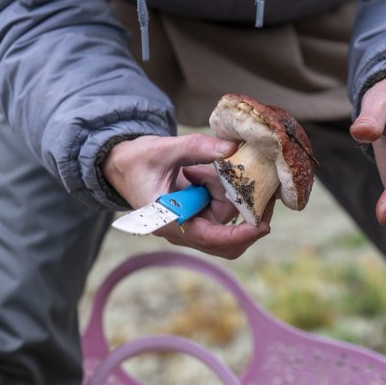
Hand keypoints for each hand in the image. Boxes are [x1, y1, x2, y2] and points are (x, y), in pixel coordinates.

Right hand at [101, 134, 272, 258]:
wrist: (123, 165)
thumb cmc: (138, 160)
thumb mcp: (164, 148)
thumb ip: (197, 147)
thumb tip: (232, 148)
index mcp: (168, 221)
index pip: (209, 237)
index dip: (238, 235)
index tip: (262, 225)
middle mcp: (181, 229)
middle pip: (225, 235)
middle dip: (244, 212)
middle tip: (254, 185)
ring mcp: (191, 224)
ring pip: (226, 218)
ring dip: (225, 191)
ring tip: (201, 168)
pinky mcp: (198, 215)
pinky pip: (221, 208)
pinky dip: (223, 190)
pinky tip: (206, 172)